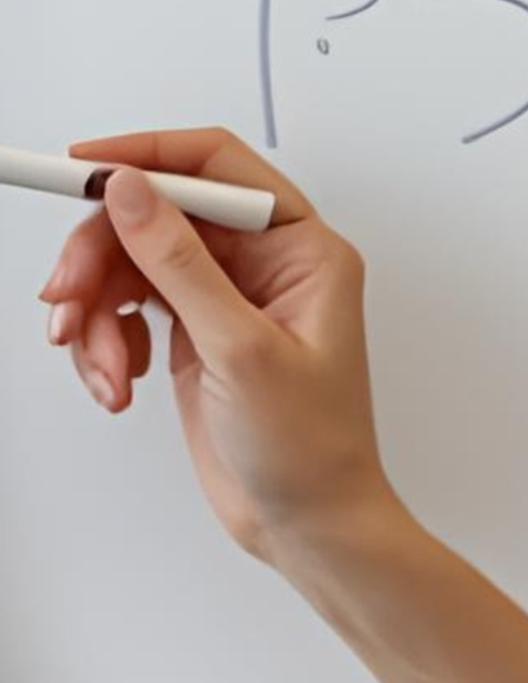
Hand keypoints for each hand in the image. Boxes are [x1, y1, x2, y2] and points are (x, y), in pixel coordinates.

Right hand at [34, 130, 393, 562]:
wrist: (306, 526)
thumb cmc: (309, 449)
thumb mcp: (240, 349)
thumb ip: (179, 263)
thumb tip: (131, 189)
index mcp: (302, 250)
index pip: (216, 164)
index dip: (145, 156)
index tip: (81, 169)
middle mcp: (264, 265)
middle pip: (153, 215)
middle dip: (99, 257)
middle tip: (63, 302)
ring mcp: (224, 299)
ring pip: (128, 265)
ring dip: (96, 315)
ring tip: (104, 373)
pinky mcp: (192, 335)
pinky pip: (124, 311)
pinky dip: (105, 345)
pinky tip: (118, 387)